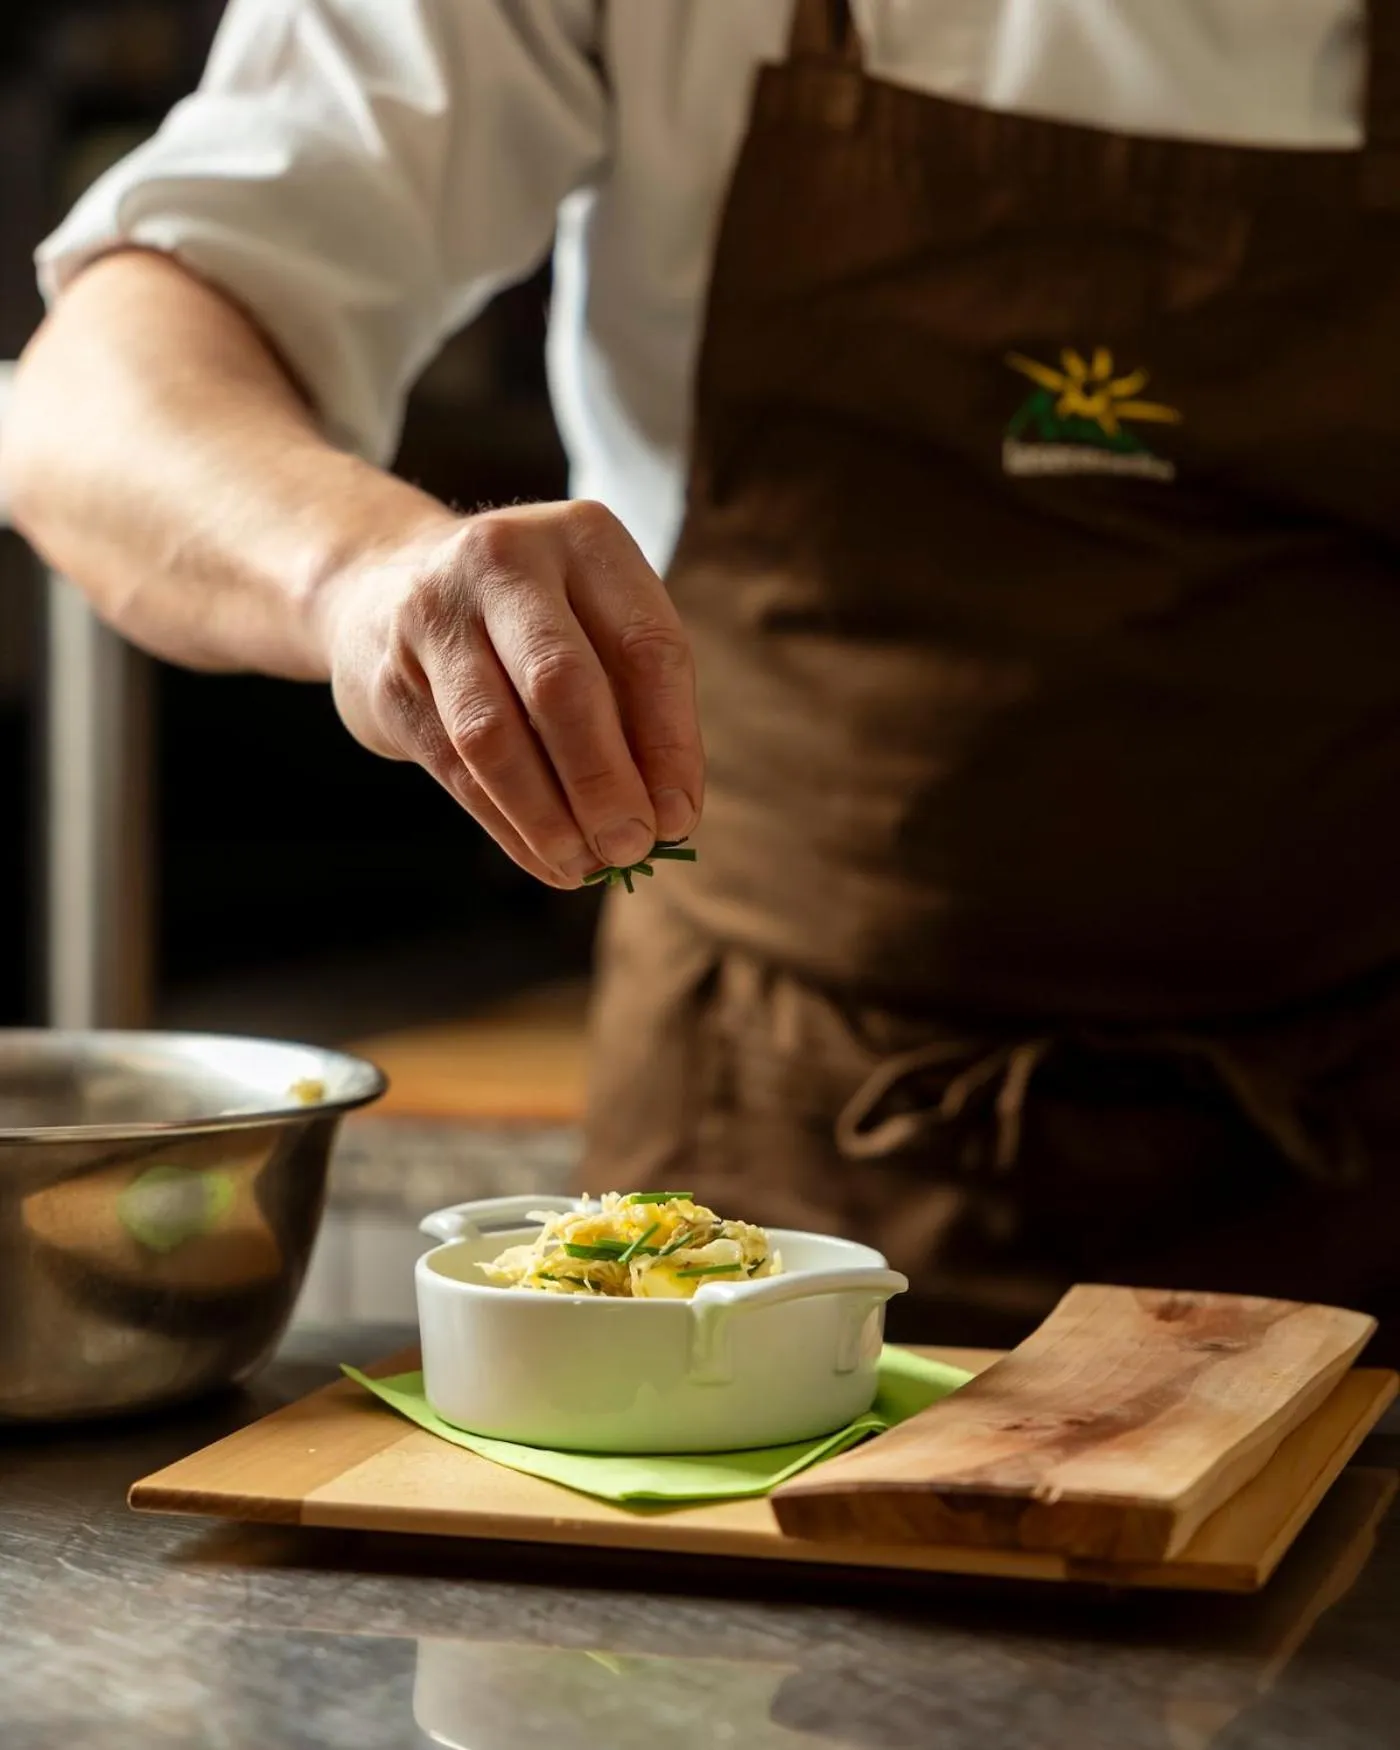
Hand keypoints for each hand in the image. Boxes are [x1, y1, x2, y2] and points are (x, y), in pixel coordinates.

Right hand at [318, 500, 703, 886]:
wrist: (380, 589)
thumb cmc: (528, 625)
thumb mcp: (594, 627)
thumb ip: (637, 707)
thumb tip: (670, 816)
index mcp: (584, 537)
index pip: (646, 646)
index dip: (670, 742)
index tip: (680, 816)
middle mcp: (505, 559)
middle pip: (563, 684)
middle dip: (604, 782)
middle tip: (633, 847)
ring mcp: (435, 613)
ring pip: (496, 735)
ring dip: (550, 816)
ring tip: (587, 866)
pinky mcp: (390, 675)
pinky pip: (456, 769)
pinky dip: (509, 827)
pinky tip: (547, 860)